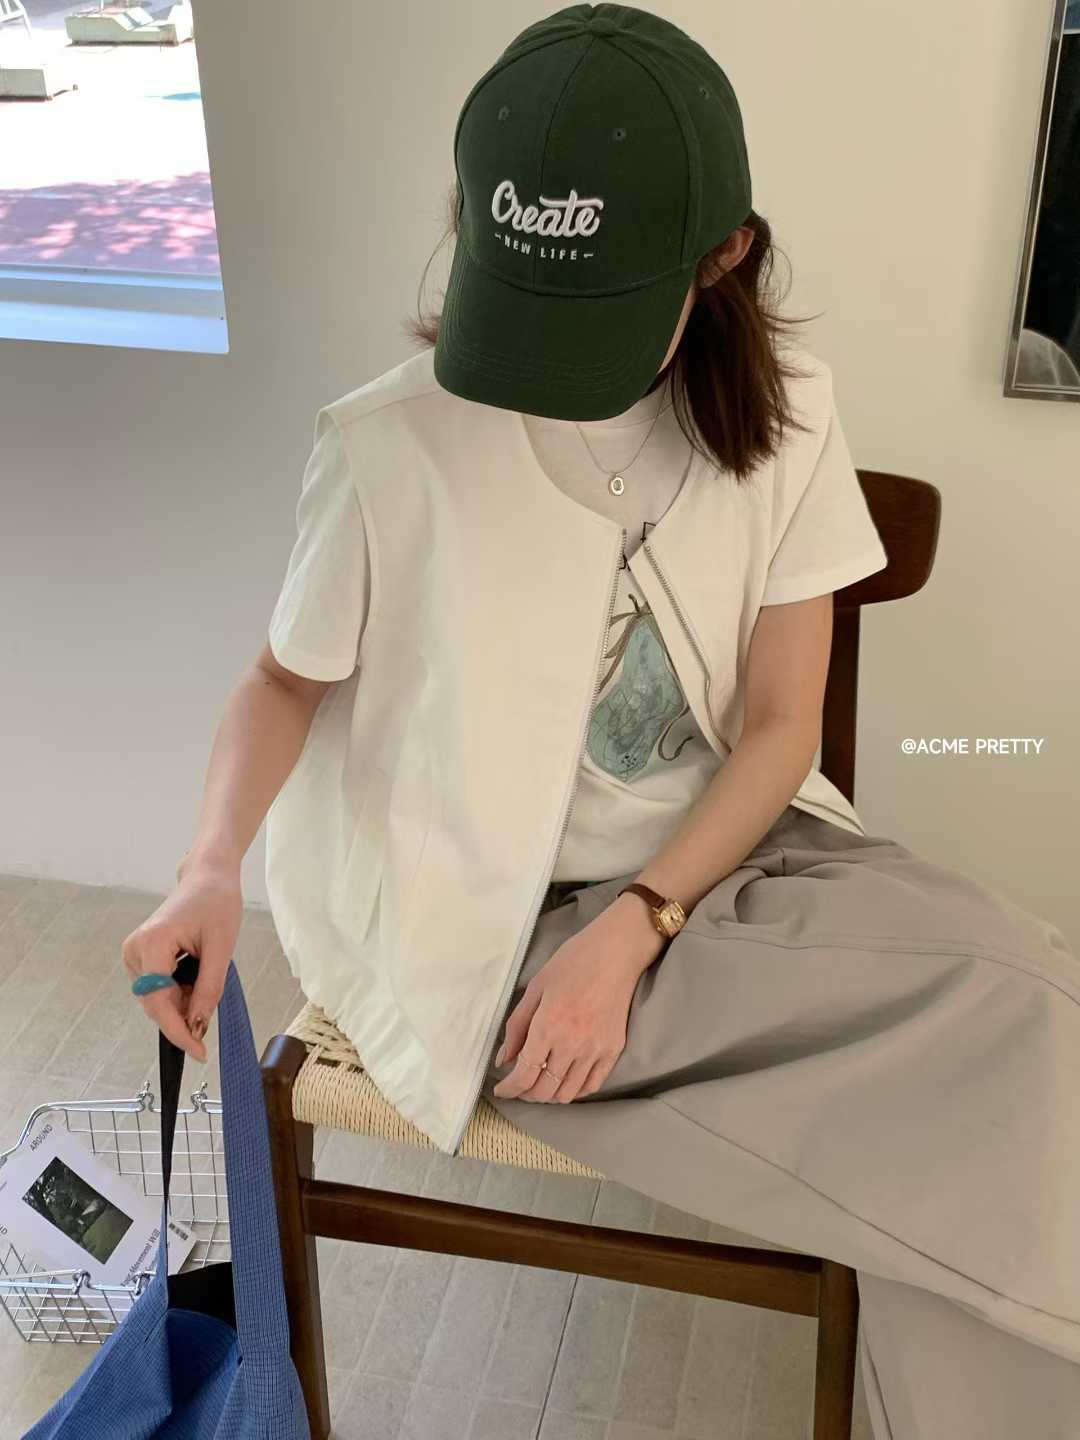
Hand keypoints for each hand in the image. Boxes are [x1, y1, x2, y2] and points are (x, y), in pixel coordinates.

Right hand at [120, 855, 242, 1061]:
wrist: (207, 876)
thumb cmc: (217, 902)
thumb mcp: (222, 948)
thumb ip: (209, 989)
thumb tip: (199, 1025)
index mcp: (152, 944)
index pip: (158, 1002)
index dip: (178, 1031)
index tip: (198, 1052)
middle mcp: (135, 951)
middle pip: (156, 1004)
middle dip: (184, 1016)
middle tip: (212, 1016)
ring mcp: (134, 954)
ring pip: (157, 999)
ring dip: (183, 1003)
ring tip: (207, 978)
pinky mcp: (141, 956)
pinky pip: (158, 988)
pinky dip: (179, 993)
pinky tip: (197, 977)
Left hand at [491, 892, 665, 1103]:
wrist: (616, 952)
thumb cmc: (572, 962)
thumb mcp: (535, 988)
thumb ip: (517, 1027)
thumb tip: (504, 1059)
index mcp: (547, 1027)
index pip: (524, 1075)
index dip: (509, 1089)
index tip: (502, 1089)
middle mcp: (571, 1045)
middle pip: (544, 1090)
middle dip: (526, 1093)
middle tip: (519, 1085)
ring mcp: (595, 1050)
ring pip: (567, 1093)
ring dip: (550, 1094)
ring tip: (541, 1082)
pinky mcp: (613, 1050)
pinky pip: (592, 1085)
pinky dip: (575, 1090)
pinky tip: (565, 1081)